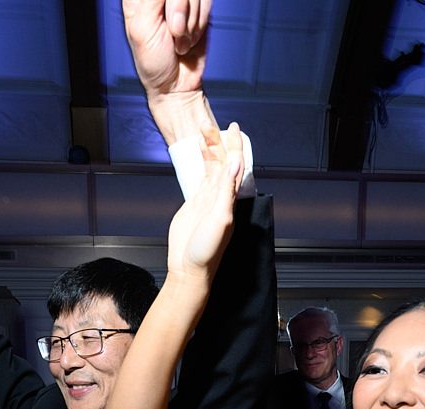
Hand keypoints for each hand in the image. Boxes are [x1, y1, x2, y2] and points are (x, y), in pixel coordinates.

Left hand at [123, 0, 209, 90]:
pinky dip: (200, 23)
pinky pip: (207, 3)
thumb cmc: (154, 63)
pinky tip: (189, 37)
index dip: (170, 2)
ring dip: (190, 22)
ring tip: (178, 39)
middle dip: (180, 10)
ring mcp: (180, 2)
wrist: (177, 85)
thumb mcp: (142, 29)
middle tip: (173, 31)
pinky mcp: (198, 9)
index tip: (165, 14)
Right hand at [166, 122, 241, 279]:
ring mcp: (208, 199)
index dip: (234, 145)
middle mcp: (221, 197)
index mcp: (230, 199)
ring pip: (212, 168)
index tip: (233, 127)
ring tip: (203, 132)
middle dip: (218, 142)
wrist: (189, 268)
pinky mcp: (195, 203)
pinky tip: (198, 154)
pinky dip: (201, 163)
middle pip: (222, 162)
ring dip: (209, 149)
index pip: (234, 166)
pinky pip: (200, 177)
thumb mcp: (219, 218)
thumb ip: (226, 190)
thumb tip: (235, 164)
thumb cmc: (206, 251)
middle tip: (207, 123)